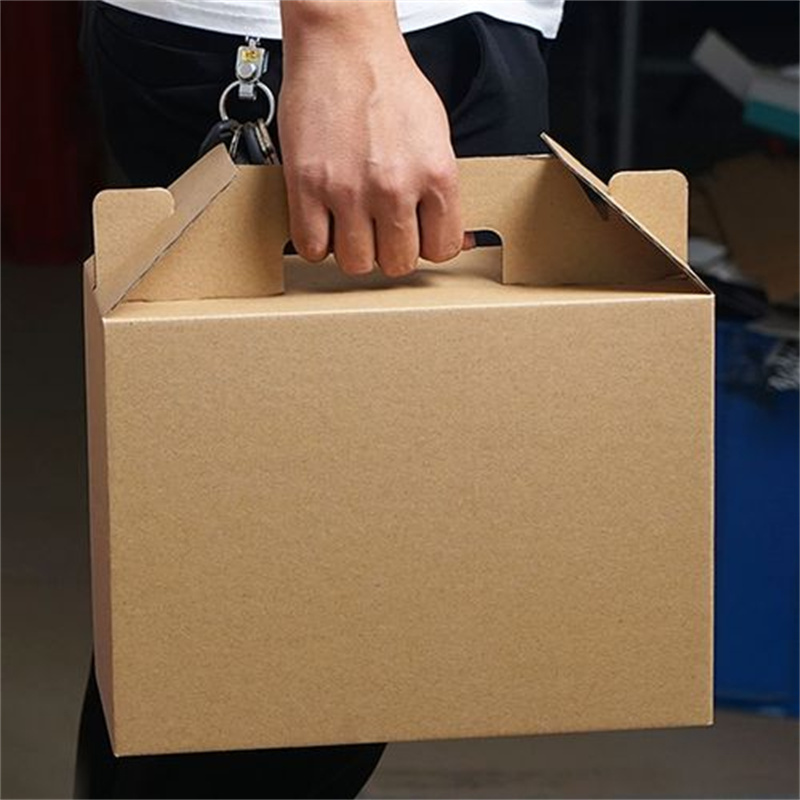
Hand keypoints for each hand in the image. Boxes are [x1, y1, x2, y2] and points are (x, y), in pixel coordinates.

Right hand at [278, 0, 465, 276]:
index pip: (442, 249)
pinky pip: (313, 247)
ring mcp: (349, 189)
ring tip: (351, 225)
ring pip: (356, 264)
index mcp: (436, 174)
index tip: (416, 237)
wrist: (344, 45)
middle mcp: (395, 186)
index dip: (427, 246)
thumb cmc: (388, 83)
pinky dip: (317, 243)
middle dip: (389, 251)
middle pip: (397, 263)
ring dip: (354, 250)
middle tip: (381, 230)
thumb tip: (458, 236)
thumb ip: (442, 191)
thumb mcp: (437, 136)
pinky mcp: (307, 185)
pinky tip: (323, 223)